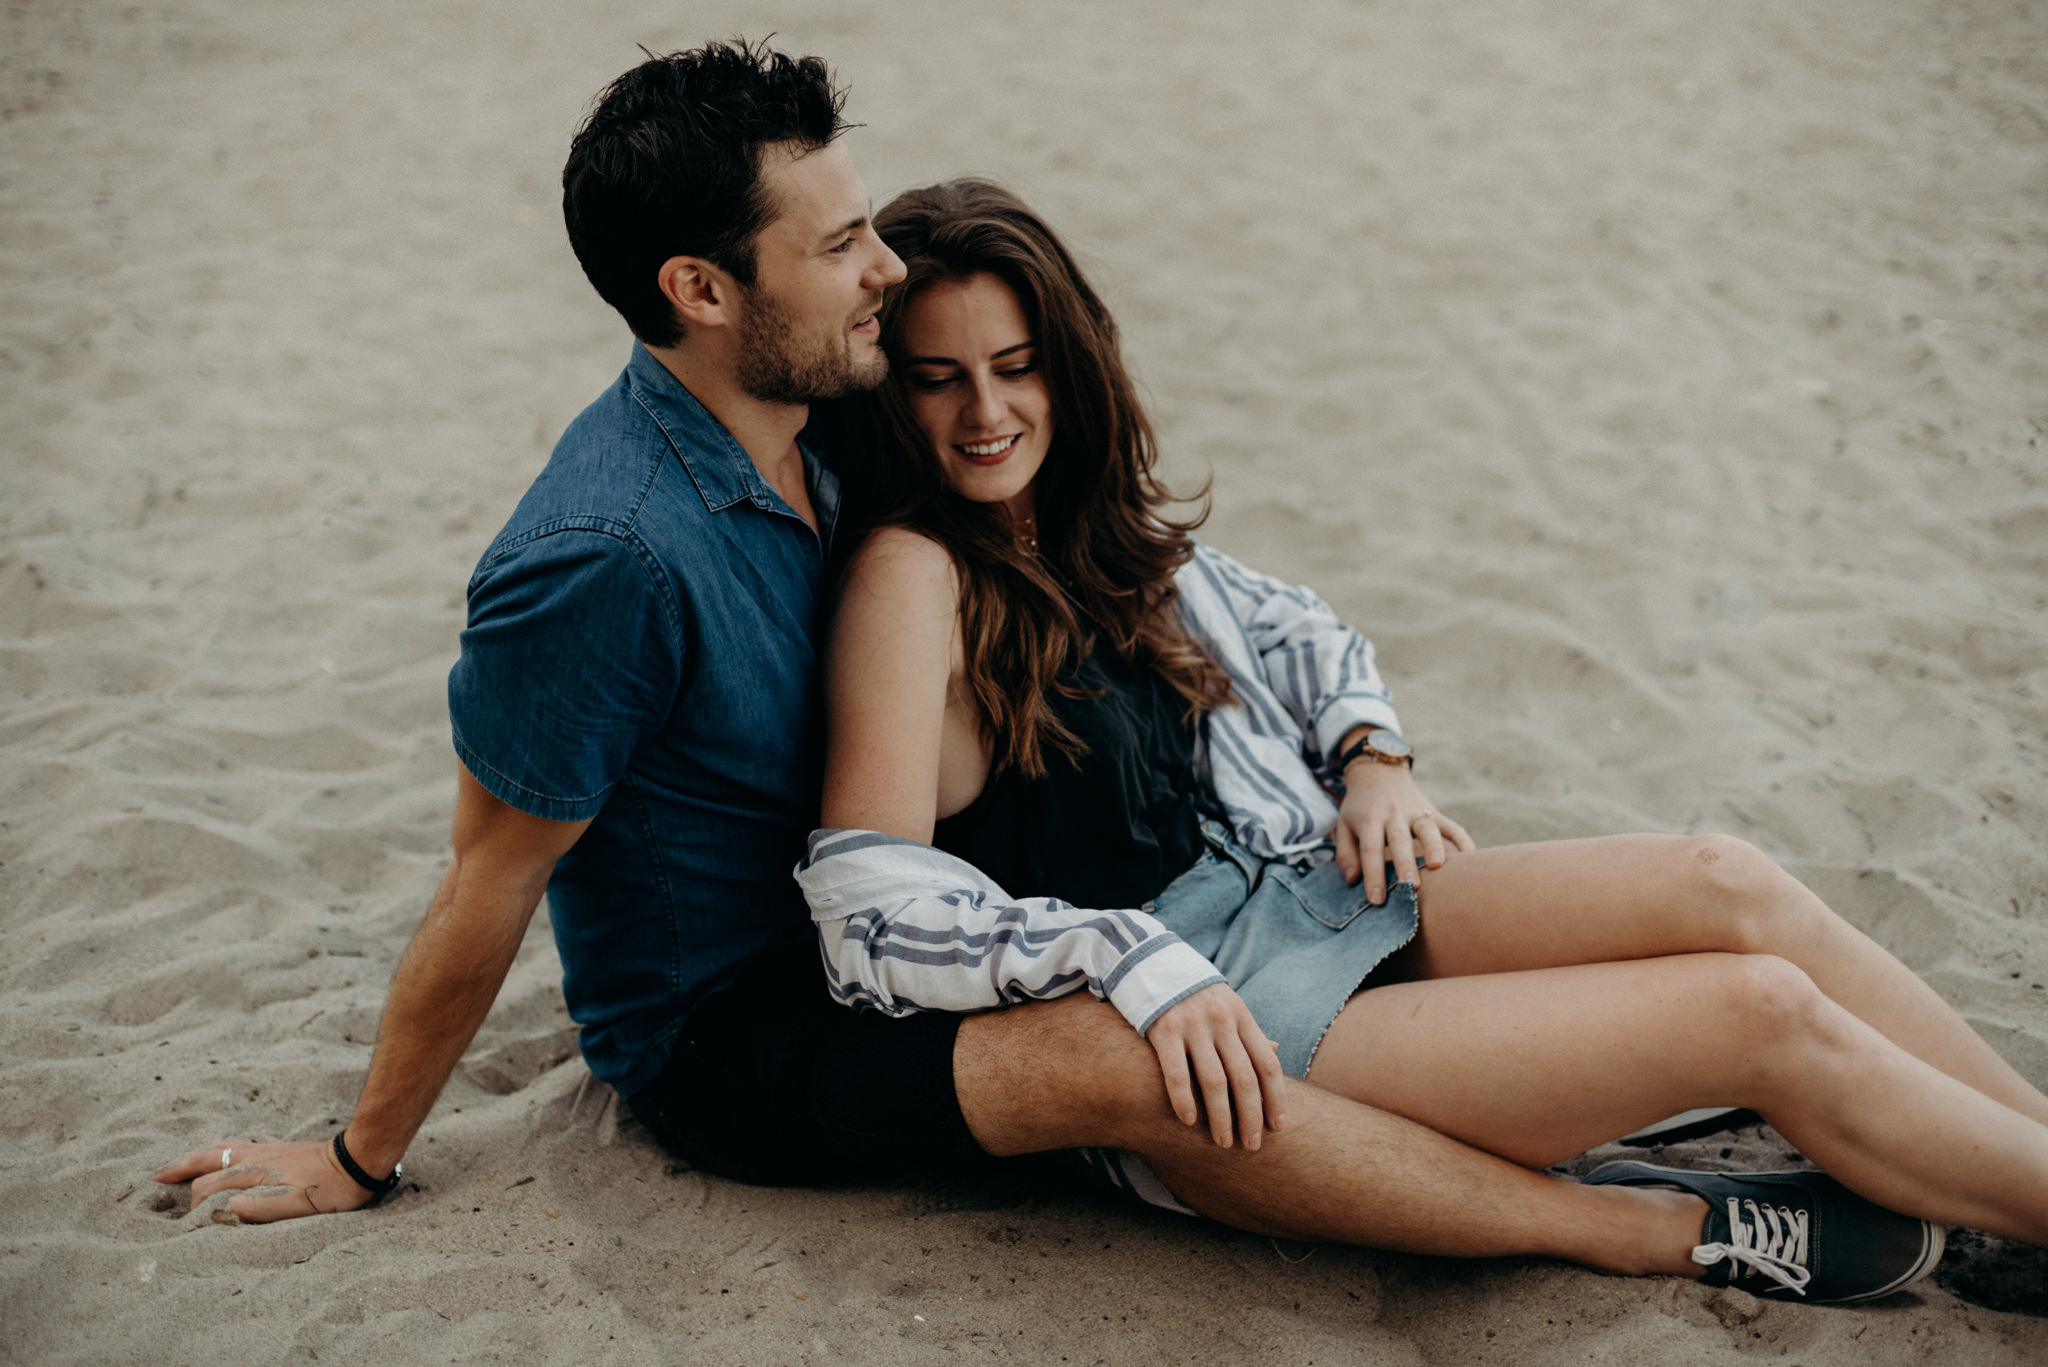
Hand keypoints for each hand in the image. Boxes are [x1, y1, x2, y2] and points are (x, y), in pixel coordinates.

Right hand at [152, 1135, 382, 1222]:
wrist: (360, 1160)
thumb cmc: (329, 1190)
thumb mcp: (293, 1207)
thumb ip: (256, 1208)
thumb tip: (222, 1208)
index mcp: (253, 1173)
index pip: (209, 1186)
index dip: (195, 1205)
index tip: (187, 1222)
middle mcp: (256, 1156)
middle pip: (209, 1157)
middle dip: (181, 1166)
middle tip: (156, 1174)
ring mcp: (271, 1148)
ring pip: (229, 1145)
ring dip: (205, 1151)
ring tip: (191, 1155)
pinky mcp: (287, 1146)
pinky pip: (257, 1141)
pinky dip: (243, 1141)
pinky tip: (246, 1140)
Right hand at [1145, 982, 1287, 1149]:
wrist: (1152, 962)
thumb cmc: (1195, 993)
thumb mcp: (1228, 1004)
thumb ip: (1248, 1031)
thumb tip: (1275, 1053)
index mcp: (1242, 1016)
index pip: (1267, 1065)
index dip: (1276, 1099)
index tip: (1278, 1127)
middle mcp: (1222, 1021)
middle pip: (1244, 1079)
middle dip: (1251, 1117)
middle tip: (1251, 1145)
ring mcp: (1192, 1025)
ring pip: (1214, 1082)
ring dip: (1221, 1117)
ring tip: (1222, 1142)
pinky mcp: (1163, 1030)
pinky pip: (1177, 1074)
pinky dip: (1184, 1101)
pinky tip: (1189, 1122)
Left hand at [1333, 761, 1474, 903]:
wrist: (1379, 773)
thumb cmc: (1360, 808)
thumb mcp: (1343, 825)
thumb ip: (1345, 854)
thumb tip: (1352, 881)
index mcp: (1369, 819)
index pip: (1371, 849)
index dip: (1373, 874)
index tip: (1377, 900)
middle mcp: (1394, 814)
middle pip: (1400, 839)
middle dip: (1406, 863)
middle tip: (1411, 887)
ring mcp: (1416, 811)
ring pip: (1428, 829)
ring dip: (1434, 846)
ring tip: (1438, 867)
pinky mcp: (1434, 812)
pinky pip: (1451, 825)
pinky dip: (1462, 839)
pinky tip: (1470, 856)